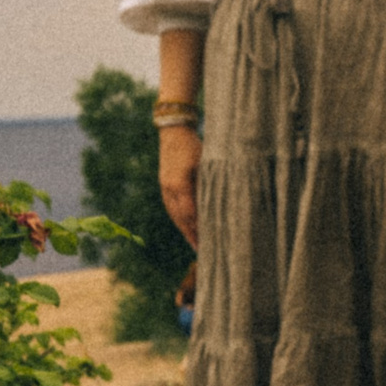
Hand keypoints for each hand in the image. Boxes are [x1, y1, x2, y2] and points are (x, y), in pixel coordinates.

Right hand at [158, 124, 200, 249]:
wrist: (174, 133)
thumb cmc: (194, 147)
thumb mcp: (205, 164)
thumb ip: (209, 185)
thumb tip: (220, 205)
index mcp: (180, 184)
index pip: (191, 213)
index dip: (200, 228)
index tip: (211, 241)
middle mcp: (170, 188)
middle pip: (182, 218)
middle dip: (193, 236)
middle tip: (204, 253)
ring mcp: (165, 188)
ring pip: (175, 216)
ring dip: (185, 231)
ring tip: (196, 246)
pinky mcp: (164, 186)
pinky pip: (172, 209)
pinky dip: (180, 221)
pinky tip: (187, 230)